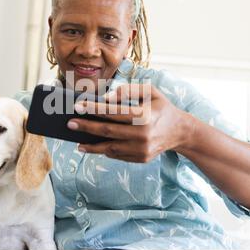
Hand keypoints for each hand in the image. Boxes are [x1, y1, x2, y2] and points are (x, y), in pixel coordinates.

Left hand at [67, 84, 193, 162]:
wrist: (179, 131)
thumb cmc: (160, 107)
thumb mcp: (149, 91)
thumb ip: (127, 90)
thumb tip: (104, 99)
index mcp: (145, 115)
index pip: (113, 112)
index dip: (93, 109)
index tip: (77, 106)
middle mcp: (143, 134)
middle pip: (108, 131)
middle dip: (86, 127)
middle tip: (69, 124)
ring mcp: (142, 149)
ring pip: (110, 148)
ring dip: (92, 145)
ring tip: (77, 141)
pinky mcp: (141, 158)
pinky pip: (118, 155)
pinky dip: (104, 150)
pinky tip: (93, 145)